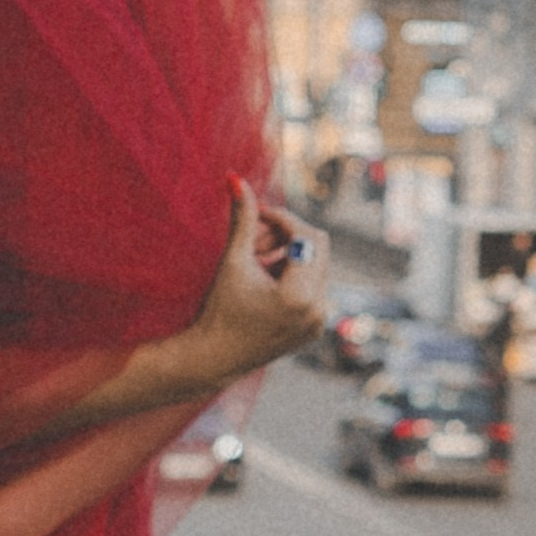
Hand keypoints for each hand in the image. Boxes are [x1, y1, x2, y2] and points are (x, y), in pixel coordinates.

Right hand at [192, 183, 326, 379]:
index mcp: (300, 295)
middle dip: (287, 236)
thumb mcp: (233, 261)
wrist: (215, 358)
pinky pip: (315, 284)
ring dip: (289, 255)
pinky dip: (294, 274)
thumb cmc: (219, 309)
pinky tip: (264, 282)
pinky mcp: (316, 325)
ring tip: (256, 263)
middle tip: (254, 241)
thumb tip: (236, 177)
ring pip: (317, 264)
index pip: (306, 236)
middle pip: (318, 246)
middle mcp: (318, 309)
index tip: (257, 215)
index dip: (282, 219)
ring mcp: (320, 320)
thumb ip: (242, 219)